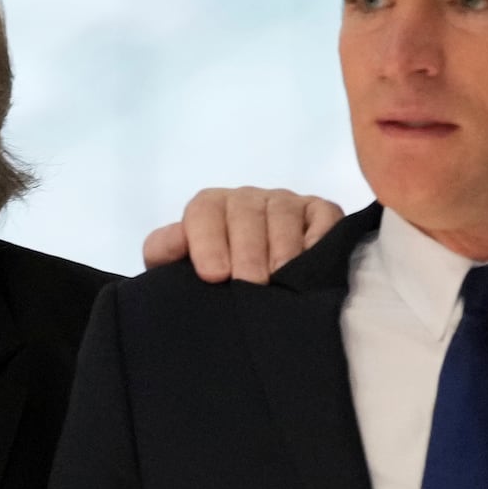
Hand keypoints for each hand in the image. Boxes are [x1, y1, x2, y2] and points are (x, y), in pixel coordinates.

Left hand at [142, 187, 343, 284]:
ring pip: (283, 214)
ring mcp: (285, 204)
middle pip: (245, 212)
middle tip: (250, 284)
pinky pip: (323, 216)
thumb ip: (164, 251)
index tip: (214, 275)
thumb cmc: (214, 278)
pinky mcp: (320, 213)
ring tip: (279, 279)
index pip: (204, 211)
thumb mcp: (179, 268)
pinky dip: (319, 237)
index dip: (207, 241)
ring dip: (281, 248)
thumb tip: (172, 242)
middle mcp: (247, 201)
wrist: (248, 288)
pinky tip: (312, 262)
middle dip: (247, 250)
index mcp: (210, 208)